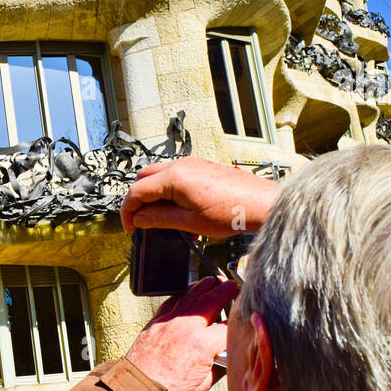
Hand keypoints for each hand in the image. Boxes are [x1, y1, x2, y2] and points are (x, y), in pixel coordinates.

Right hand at [120, 156, 279, 237]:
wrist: (262, 203)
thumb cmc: (234, 212)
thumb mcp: (190, 222)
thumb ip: (159, 219)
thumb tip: (140, 219)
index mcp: (174, 178)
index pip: (137, 191)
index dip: (128, 211)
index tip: (130, 227)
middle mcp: (181, 165)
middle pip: (143, 178)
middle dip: (137, 199)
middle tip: (140, 221)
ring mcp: (192, 164)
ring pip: (158, 175)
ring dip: (152, 194)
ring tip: (158, 217)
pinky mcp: (202, 167)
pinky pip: (174, 175)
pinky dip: (167, 190)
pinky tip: (175, 208)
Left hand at [126, 277, 238, 390]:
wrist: (138, 390)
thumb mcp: (203, 385)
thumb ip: (218, 368)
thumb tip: (226, 359)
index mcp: (202, 344)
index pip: (227, 327)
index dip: (237, 325)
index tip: (241, 324)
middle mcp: (186, 327)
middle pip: (211, 300)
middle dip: (225, 291)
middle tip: (233, 286)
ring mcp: (169, 322)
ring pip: (190, 296)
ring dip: (204, 287)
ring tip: (213, 282)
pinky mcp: (155, 323)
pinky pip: (171, 302)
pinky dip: (182, 295)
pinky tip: (186, 293)